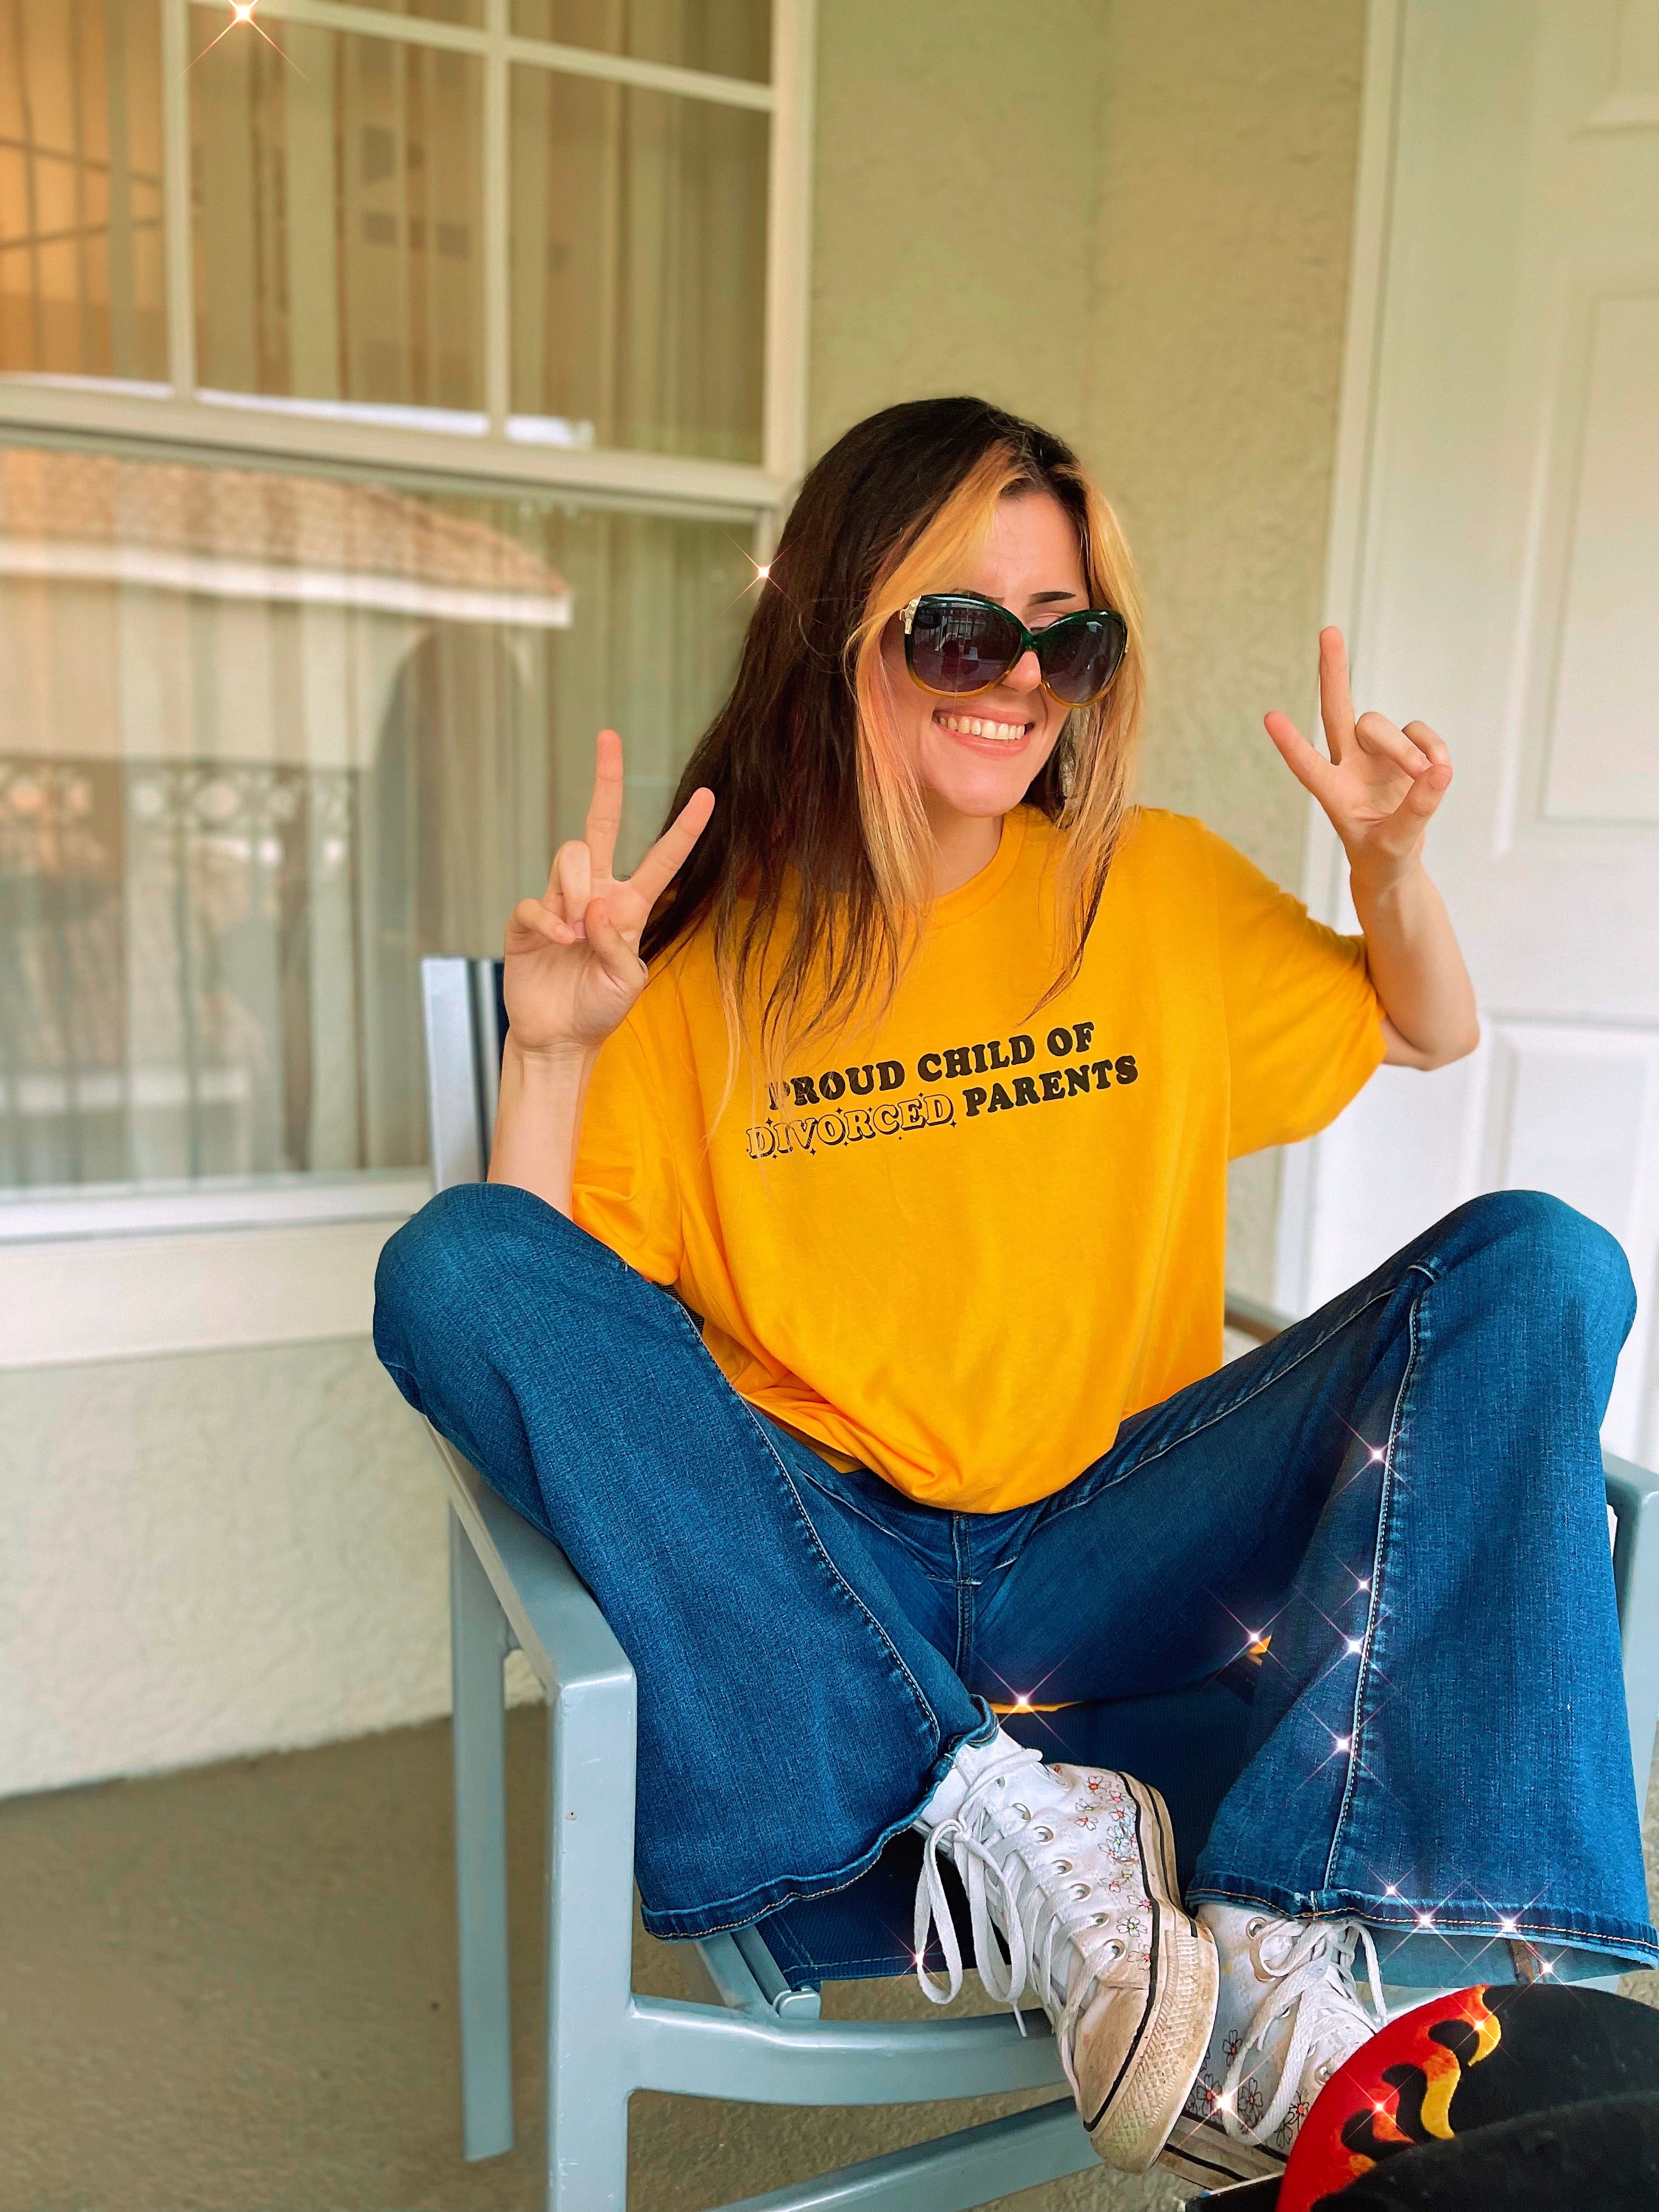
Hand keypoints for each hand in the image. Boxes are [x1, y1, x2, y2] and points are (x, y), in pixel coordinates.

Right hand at [503, 729, 713, 1057]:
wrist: (558, 1038)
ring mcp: (560, 903)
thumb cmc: (598, 1010)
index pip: (662, 859)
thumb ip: (619, 944)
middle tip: (609, 736)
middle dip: (606, 780)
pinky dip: (548, 918)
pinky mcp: (528, 920)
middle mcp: (596, 895)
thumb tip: (597, 906)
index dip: (685, 829)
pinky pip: (536, 900)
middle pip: (600, 824)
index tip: (709, 794)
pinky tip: (560, 941)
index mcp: (630, 907)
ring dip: (575, 890)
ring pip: (570, 858)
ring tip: (576, 934)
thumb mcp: (627, 983)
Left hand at [1265, 628, 1452, 891]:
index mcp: (1333, 793)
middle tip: (1328, 631)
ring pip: (1385, 727)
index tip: (1270, 718)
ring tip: (1427, 777)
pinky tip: (1438, 772)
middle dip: (1334, 672)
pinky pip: (1420, 734)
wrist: (1396, 863)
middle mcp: (1348, 765)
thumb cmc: (1382, 859)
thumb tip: (1440, 772)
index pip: (1308, 766)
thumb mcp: (1395, 846)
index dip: (1291, 744)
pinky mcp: (1406, 752)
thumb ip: (1416, 812)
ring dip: (1406, 751)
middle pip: (1337, 711)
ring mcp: (1376, 755)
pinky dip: (1432, 750)